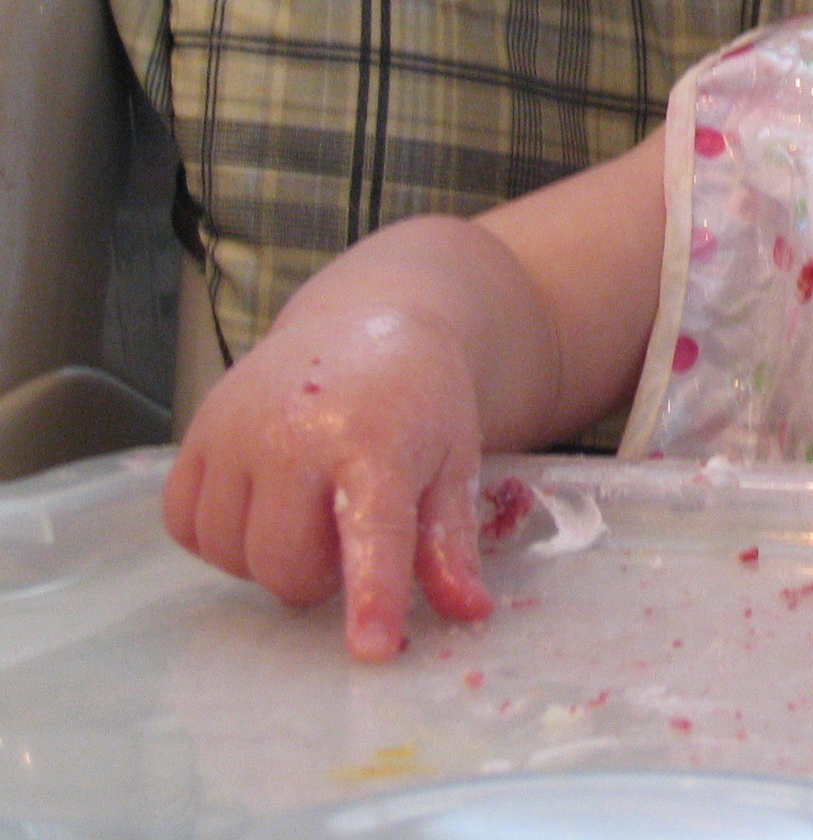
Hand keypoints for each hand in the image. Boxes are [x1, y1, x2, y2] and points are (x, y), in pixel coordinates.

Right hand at [162, 301, 494, 661]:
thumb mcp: (454, 463)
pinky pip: (184, 525)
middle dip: (317, 575)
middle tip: (345, 533)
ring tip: (307, 510)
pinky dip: (219, 536)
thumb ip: (451, 542)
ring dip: (268, 557)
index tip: (370, 650)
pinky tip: (260, 503)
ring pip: (229, 556)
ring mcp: (235, 429)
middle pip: (284, 566)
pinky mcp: (194, 431)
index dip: (371, 597)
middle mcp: (295, 432)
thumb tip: (467, 612)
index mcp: (376, 441)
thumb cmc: (418, 402)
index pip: (372, 533)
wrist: (366, 322)